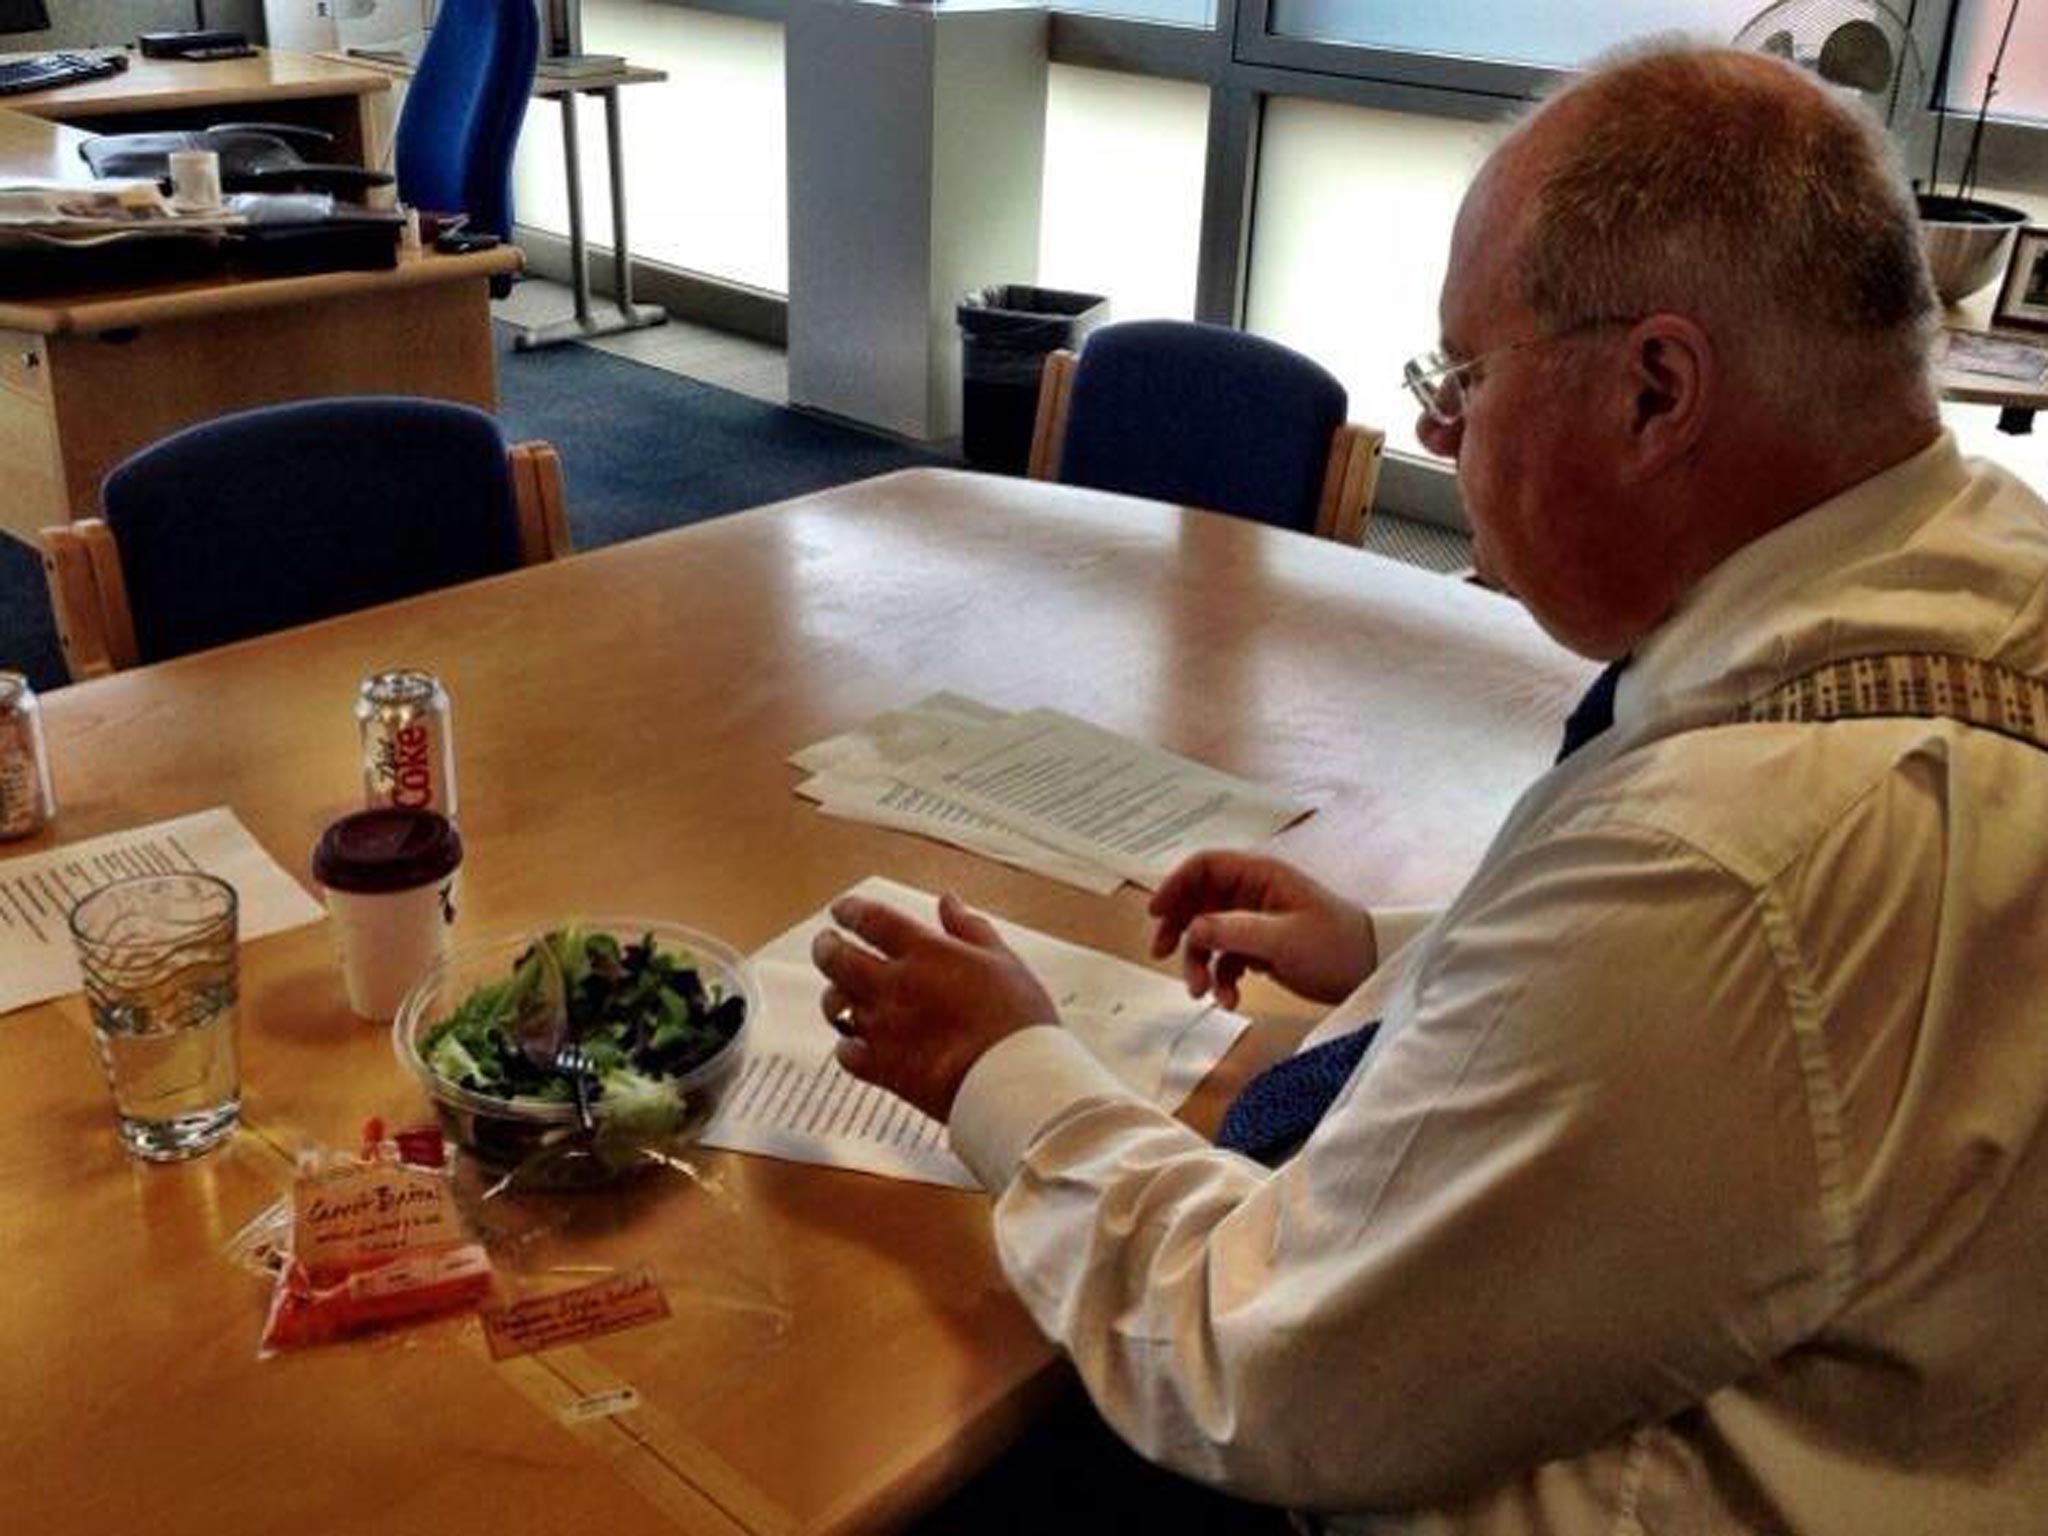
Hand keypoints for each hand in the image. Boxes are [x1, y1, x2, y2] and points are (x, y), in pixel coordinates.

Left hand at [811, 892, 1057, 1121]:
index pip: (872, 921)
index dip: (850, 911)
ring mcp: (885, 1029)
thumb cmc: (1017, 1021)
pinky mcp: (883, 1069)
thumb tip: (948, 901)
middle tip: (825, 943)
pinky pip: (846, 1053)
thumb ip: (970, 928)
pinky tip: (856, 1042)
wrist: (1013, 1081)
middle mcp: (895, 986)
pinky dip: (846, 1044)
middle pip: (838, 959)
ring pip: (835, 1005)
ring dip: (833, 995)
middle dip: (825, 947)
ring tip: (840, 993)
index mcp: (926, 954)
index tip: (842, 910)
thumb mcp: (1003, 961)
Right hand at [1147, 851, 1376, 1009]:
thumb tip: (1192, 928)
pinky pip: (1227, 958)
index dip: (1176, 885)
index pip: (1205, 866)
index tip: (1155, 913)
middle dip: (1180, 929)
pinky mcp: (1261, 948)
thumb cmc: (1336, 946)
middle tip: (1162, 954)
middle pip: (1198, 901)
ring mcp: (1256, 921)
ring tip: (1202, 993)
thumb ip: (1235, 931)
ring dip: (1200, 963)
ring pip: (1209, 934)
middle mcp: (1254, 893)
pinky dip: (1222, 979)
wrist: (1373, 972)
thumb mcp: (1284, 939)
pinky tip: (1230, 1000)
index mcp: (1261, 876)